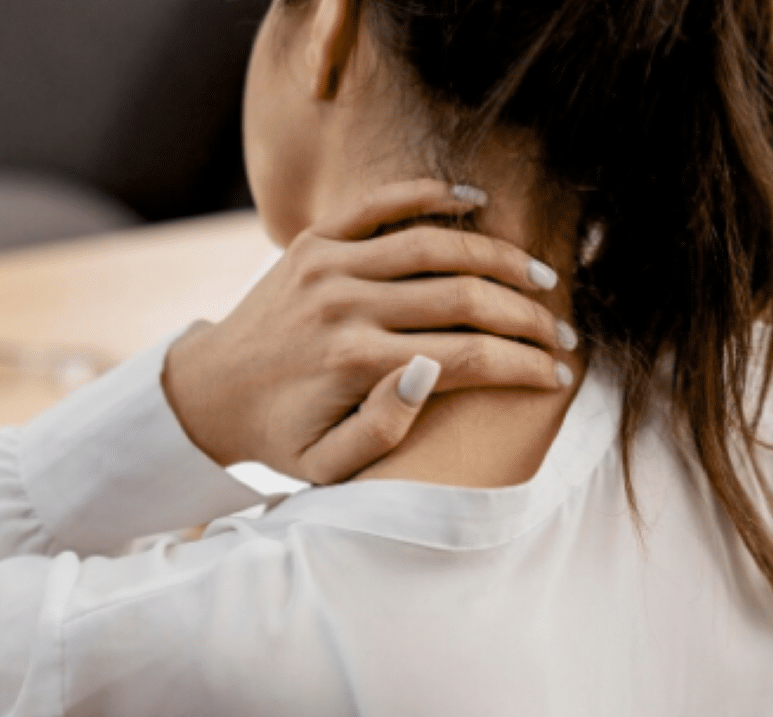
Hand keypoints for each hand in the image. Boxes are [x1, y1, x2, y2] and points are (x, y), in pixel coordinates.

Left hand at [162, 179, 575, 485]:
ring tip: (539, 278)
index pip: (468, 356)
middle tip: (563, 330)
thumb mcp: (325, 464)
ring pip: (435, 245)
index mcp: (355, 364)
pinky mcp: (312, 240)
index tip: (559, 374)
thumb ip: (382, 431)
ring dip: (498, 257)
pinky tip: (475, 201)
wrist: (209, 391)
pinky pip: (380, 204)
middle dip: (527, 315)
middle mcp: (345, 306)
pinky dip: (431, 195)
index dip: (524, 364)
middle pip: (464, 297)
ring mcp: (326, 264)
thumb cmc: (278, 436)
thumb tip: (432, 371)